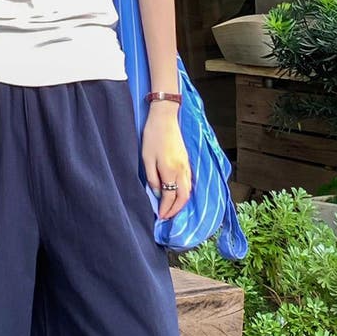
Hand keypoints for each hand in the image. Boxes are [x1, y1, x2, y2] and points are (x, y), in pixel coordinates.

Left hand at [141, 102, 192, 219]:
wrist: (165, 117)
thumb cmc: (153, 137)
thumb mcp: (147, 159)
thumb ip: (152, 178)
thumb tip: (156, 193)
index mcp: (171, 171)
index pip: (170, 197)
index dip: (165, 209)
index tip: (160, 217)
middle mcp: (182, 171)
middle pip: (183, 197)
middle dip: (175, 210)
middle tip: (166, 217)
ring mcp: (186, 166)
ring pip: (188, 191)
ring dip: (181, 203)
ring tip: (172, 209)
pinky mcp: (187, 161)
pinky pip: (189, 182)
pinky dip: (185, 193)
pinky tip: (178, 195)